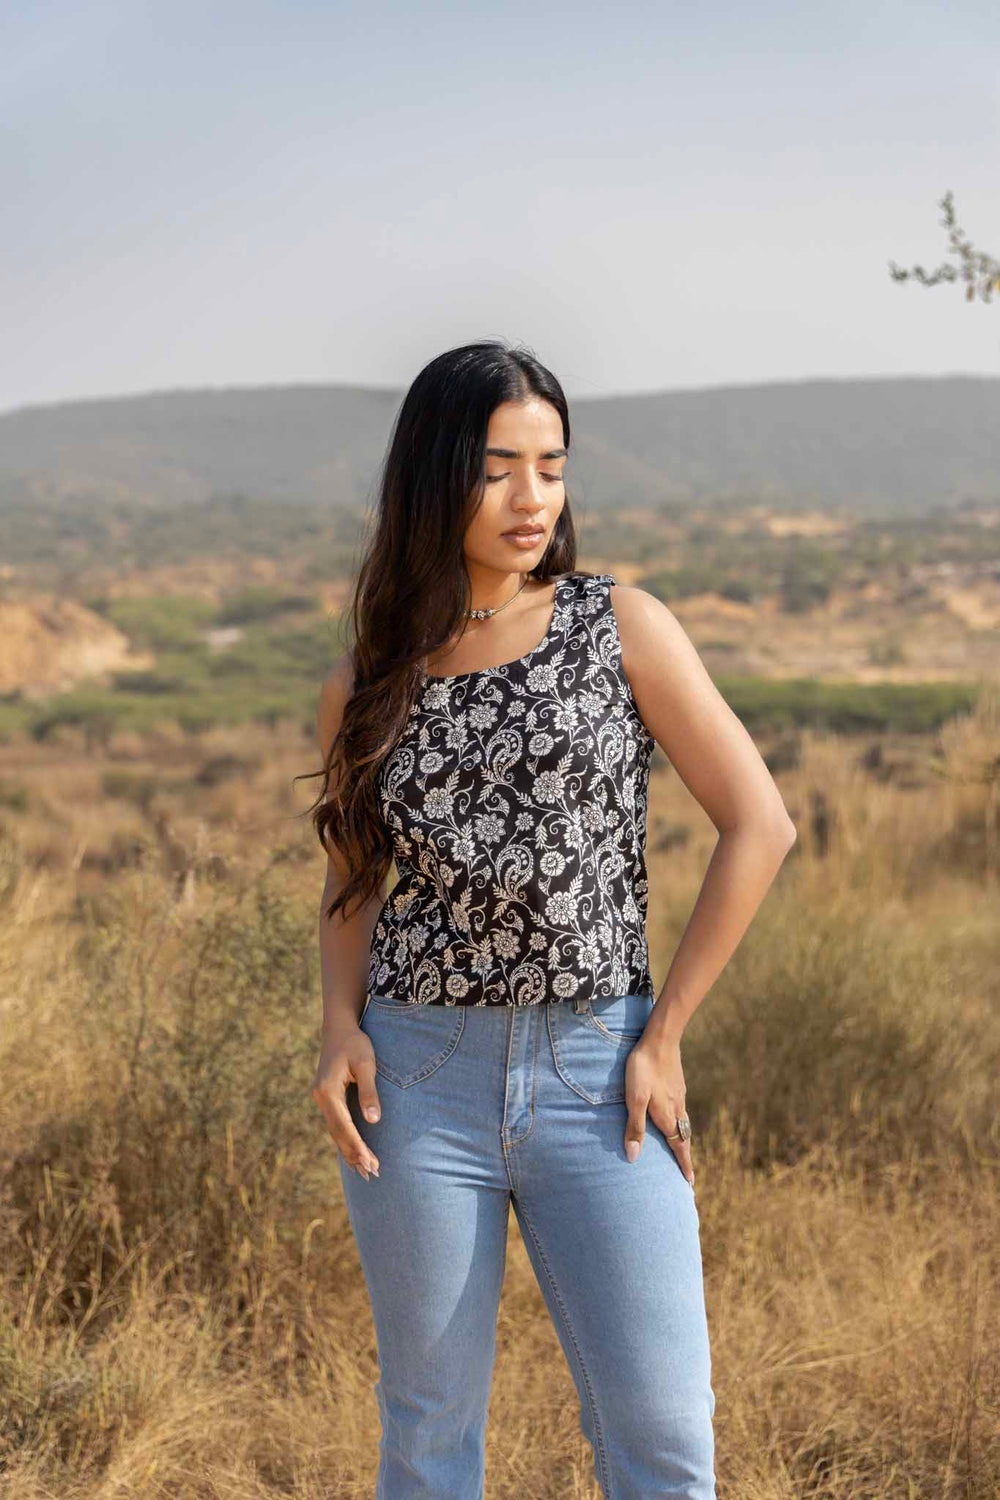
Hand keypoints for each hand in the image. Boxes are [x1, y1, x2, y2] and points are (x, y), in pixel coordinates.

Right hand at [312, 1028, 381, 1180]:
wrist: (339, 1028)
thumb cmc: (355, 1043)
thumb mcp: (366, 1063)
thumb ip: (369, 1091)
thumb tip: (373, 1121)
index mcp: (328, 1091)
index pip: (344, 1126)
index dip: (357, 1146)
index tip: (370, 1163)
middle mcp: (321, 1098)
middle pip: (338, 1133)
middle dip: (354, 1154)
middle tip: (372, 1174)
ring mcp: (322, 1099)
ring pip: (336, 1131)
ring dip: (350, 1151)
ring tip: (365, 1170)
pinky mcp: (327, 1098)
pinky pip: (336, 1124)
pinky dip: (346, 1140)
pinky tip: (354, 1152)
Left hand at [623, 1034, 694, 1185]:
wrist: (660, 1039)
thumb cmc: (643, 1069)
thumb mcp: (634, 1099)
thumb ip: (635, 1127)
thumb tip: (633, 1157)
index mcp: (667, 1116)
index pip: (678, 1147)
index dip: (683, 1165)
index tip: (690, 1183)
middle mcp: (676, 1109)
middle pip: (683, 1138)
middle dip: (685, 1157)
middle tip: (688, 1175)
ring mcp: (678, 1096)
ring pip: (683, 1124)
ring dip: (683, 1140)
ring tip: (681, 1150)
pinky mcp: (677, 1084)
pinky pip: (681, 1111)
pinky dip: (680, 1124)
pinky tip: (675, 1118)